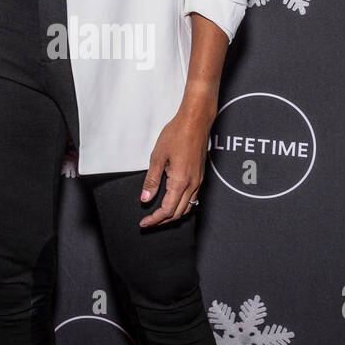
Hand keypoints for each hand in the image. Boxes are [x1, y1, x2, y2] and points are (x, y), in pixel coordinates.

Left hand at [138, 98, 215, 227]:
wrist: (195, 121)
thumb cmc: (177, 134)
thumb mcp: (157, 157)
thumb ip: (152, 180)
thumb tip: (145, 198)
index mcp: (180, 181)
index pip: (167, 210)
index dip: (154, 219)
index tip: (144, 223)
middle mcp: (192, 184)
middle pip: (178, 213)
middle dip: (162, 221)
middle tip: (149, 222)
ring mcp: (198, 180)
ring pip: (187, 208)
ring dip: (173, 215)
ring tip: (159, 216)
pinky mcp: (200, 176)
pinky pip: (193, 198)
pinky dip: (181, 206)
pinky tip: (172, 202)